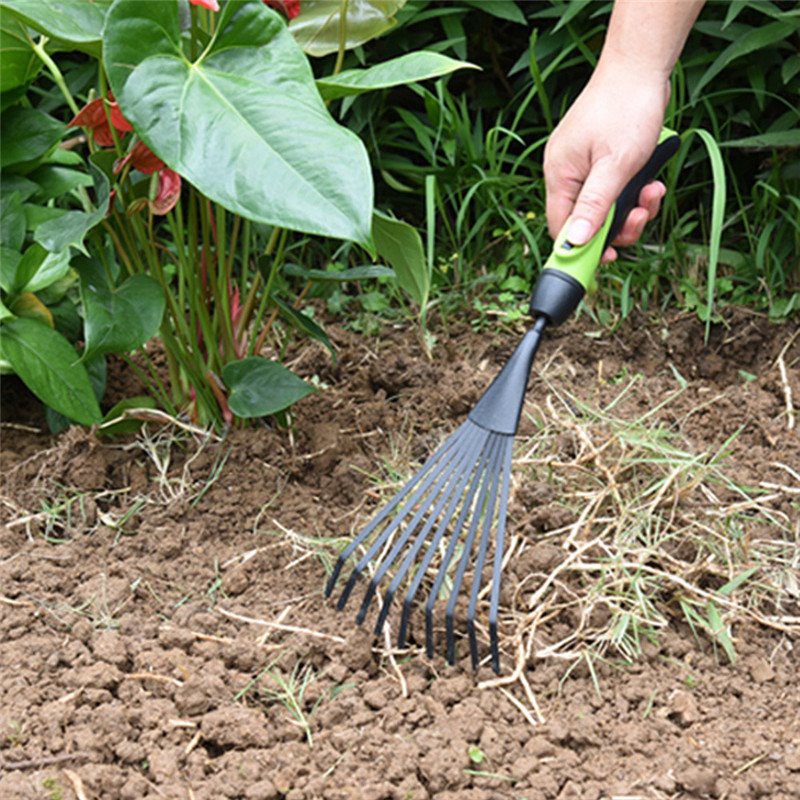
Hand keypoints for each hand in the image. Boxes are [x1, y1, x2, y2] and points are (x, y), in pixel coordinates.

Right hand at [544, 58, 669, 261]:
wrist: (640, 66)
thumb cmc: (626, 109)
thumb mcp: (615, 166)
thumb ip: (595, 207)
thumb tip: (575, 243)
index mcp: (559, 175)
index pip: (561, 227)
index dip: (582, 248)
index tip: (606, 259)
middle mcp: (566, 173)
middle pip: (586, 221)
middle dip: (618, 225)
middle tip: (640, 217)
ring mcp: (583, 167)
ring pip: (605, 208)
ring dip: (632, 208)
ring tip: (653, 193)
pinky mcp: (600, 160)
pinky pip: (614, 190)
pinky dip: (634, 192)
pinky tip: (652, 181)